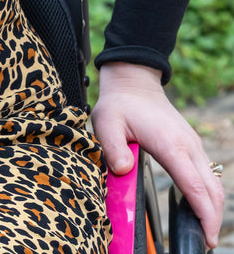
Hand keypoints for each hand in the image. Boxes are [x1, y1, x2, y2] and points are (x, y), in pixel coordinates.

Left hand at [92, 62, 224, 248]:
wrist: (134, 82)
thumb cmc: (119, 104)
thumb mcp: (107, 122)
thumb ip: (113, 148)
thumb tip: (123, 170)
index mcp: (170, 144)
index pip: (194, 186)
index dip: (203, 214)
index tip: (207, 237)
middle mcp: (188, 146)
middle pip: (212, 190)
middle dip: (212, 219)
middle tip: (205, 242)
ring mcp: (193, 145)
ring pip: (214, 183)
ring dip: (213, 208)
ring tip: (203, 231)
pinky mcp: (192, 145)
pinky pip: (207, 175)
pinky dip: (208, 195)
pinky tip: (199, 208)